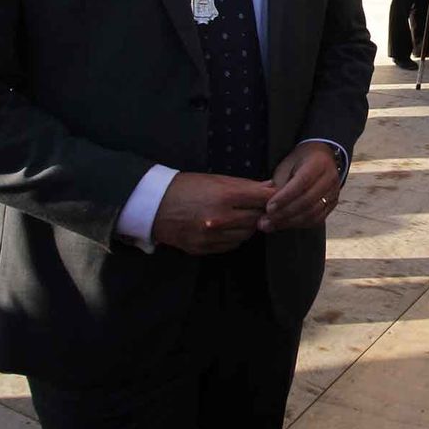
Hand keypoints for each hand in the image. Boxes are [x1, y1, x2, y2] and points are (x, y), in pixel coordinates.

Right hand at [151, 173, 275, 253]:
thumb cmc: (187, 187)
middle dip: (260, 212)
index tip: (274, 197)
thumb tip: (270, 187)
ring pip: (246, 235)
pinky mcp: (204, 248)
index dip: (271, 198)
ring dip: (249, 226)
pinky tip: (229, 227)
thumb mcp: (216, 179)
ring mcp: (211, 236)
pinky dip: (235, 237)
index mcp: (225, 196)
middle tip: (258, 207)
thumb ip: (245, 185)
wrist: (154, 205)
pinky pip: (231, 245)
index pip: (263, 199)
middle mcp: (220, 219)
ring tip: (241, 216)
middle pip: (257, 219)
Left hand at [259, 140, 342, 231]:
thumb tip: (270, 207)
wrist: (320, 158)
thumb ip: (280, 184)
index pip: (302, 182)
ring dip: (291, 221)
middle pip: (308, 200)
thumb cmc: (300, 162)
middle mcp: (330, 178)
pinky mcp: (333, 204)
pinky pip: (317, 219)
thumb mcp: (286, 165)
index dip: (285, 197)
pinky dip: (300, 224)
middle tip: (267, 220)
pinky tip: (286, 224)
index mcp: (318, 163)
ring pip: (313, 213)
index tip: (269, 207)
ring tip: (272, 225)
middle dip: (285, 212)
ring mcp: (334, 192)